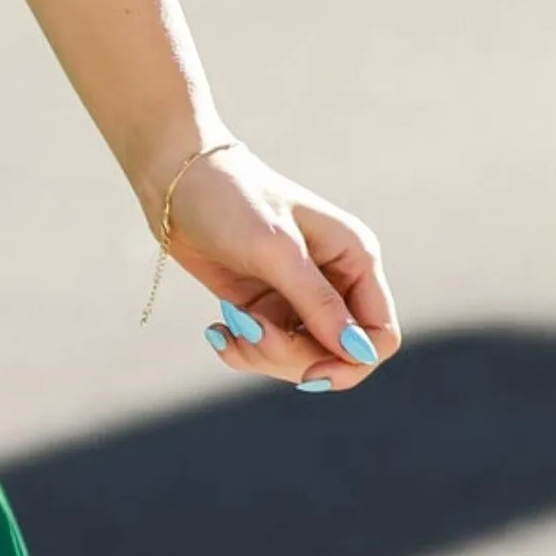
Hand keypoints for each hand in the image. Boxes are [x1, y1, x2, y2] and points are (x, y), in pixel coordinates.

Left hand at [152, 140, 397, 391]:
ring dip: (264, 354)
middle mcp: (336, 280)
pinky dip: (244, 351)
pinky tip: (218, 332)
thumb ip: (317, 302)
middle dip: (294, 357)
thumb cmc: (232, 200)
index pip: (380, 335)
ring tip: (229, 326)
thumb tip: (358, 352)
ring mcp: (299, 296)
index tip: (311, 374)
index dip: (353, 362)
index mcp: (356, 258)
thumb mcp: (277, 250)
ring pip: (302, 359)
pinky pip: (268, 351)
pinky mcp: (265, 305)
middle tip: (250, 331)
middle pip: (338, 355)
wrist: (175, 181)